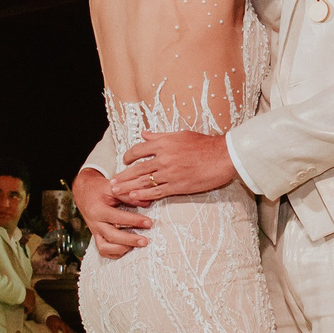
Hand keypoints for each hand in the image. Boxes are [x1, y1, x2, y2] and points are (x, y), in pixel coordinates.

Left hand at [42, 312, 76, 332]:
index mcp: (63, 325)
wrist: (52, 316)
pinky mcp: (67, 327)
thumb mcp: (51, 325)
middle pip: (71, 332)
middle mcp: (66, 325)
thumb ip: (53, 329)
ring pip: (72, 332)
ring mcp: (67, 326)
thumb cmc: (51, 321)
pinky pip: (72, 331)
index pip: (66, 332)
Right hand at [73, 168, 149, 257]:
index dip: (134, 221)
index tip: (149, 222)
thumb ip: (128, 196)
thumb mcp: (113, 188)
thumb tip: (147, 202)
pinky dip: (115, 253)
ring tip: (136, 245)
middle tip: (145, 241)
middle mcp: (94, 223)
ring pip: (105, 248)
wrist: (84, 193)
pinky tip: (127, 248)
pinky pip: (103, 251)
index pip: (117, 218)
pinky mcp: (96, 237)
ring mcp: (94, 232)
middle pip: (111, 236)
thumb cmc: (99, 189)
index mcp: (98, 210)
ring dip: (122, 249)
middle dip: (129, 240)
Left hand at [107, 130, 237, 203]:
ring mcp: (169, 173)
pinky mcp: (177, 186)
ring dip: (127, 187)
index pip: (139, 150)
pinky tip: (133, 198)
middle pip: (137, 168)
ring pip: (143, 181)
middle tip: (111, 182)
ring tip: (116, 192)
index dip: (129, 156)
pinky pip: (156, 191)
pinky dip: (143, 195)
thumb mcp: (181, 134)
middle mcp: (164, 157)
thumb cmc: (204, 145)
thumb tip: (144, 134)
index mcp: (164, 143)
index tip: (124, 161)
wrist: (223, 157)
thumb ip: (160, 136)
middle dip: (122, 176)